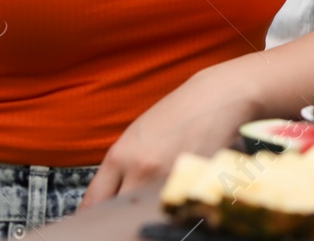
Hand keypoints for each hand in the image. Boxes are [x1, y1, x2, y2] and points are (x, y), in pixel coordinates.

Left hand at [81, 67, 258, 205]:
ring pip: (145, 210)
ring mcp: (167, 178)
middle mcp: (141, 169)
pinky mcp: (192, 183)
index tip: (95, 217)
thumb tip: (108, 195)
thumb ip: (122, 165)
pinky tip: (178, 192)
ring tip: (155, 197)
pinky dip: (173, 204)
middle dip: (120, 211)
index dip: (93, 212)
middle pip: (118, 209)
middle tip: (125, 209)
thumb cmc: (181, 111)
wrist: (219, 96)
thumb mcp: (140, 134)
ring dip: (146, 208)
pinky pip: (173, 206)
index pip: (94, 200)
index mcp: (121, 155)